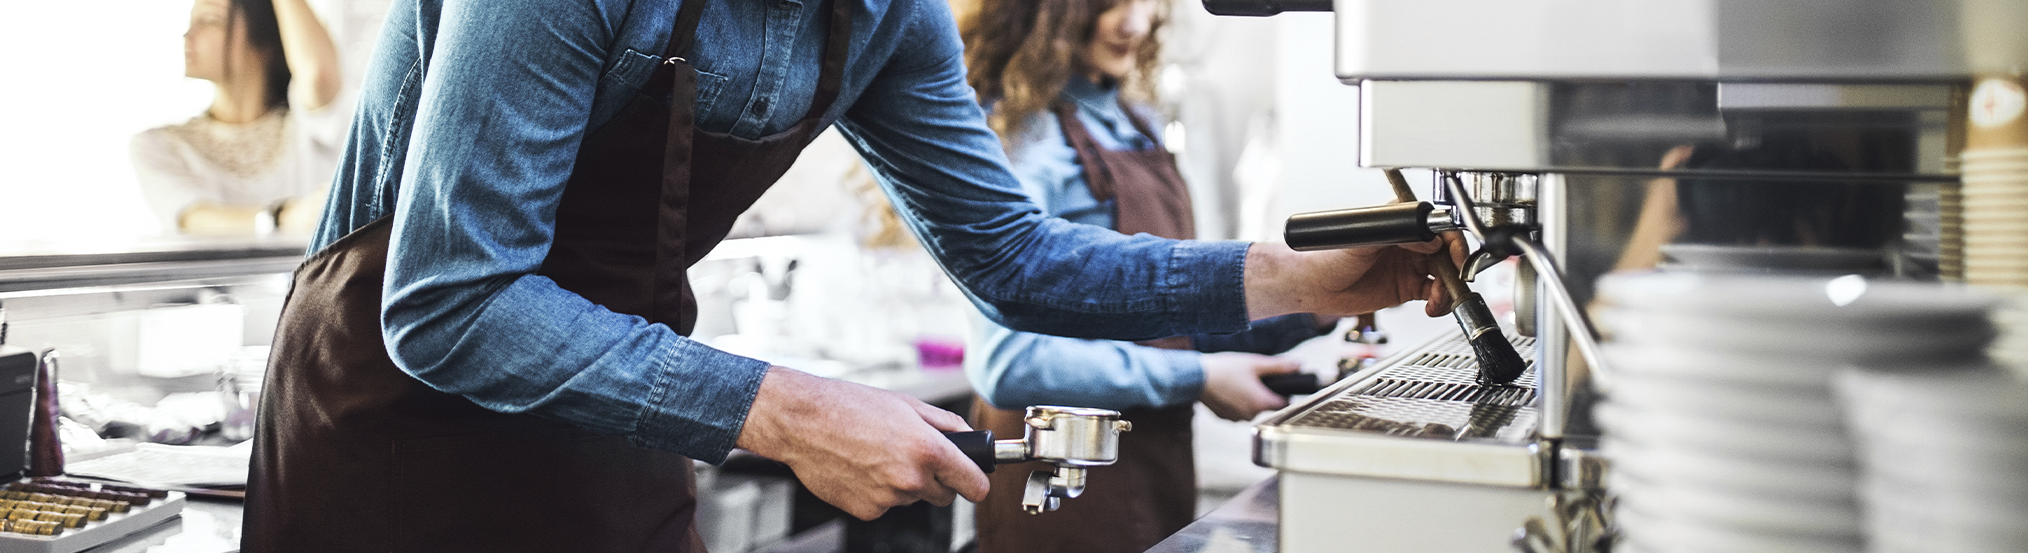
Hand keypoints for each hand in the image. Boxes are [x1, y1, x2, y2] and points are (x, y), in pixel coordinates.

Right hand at [735, 367, 989, 519]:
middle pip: (945, 496)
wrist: (802, 422)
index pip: (974, 485)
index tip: (973, 479)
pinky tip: (862, 467)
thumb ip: (946, 424)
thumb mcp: (907, 404)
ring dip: (904, 482)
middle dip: (938, 480)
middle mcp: (911, 479)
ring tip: (878, 454)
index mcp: (928, 450)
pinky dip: (879, 491)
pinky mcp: (867, 511)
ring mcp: (888, 499)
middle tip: (915, 456)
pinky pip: (886, 504)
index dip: (976, 481)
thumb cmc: (850, 407)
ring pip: (912, 498)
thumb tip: (969, 438)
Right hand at [1198, 353, 1298, 420]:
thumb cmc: (1225, 369)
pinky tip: (1227, 389)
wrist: (1195, 377)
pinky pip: (1235, 410)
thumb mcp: (1255, 363)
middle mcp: (1250, 415)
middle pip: (1266, 405)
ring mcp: (1235, 418)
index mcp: (1261, 403)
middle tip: (1252, 376)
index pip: (1284, 403)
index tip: (1276, 382)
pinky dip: (1234, 402)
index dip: (1283, 392)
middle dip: (1262, 392)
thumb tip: (1299, 365)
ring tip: (1237, 381)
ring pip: (1250, 408)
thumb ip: (1279, 366)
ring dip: (1248, 398)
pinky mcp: (1223, 417)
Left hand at [1244, 231, 1468, 319]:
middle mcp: (1410, 242)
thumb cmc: (1328, 255)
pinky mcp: (1407, 287)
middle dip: (1457, 269)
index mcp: (1400, 222)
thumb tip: (1431, 242)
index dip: (1453, 243)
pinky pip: (1435, 294)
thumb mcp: (1364, 240)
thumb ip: (1398, 236)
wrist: (1312, 286)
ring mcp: (1410, 265)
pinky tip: (1431, 307)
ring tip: (1437, 300)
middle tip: (1455, 283)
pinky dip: (1440, 302)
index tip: (1456, 259)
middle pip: (1449, 252)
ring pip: (1446, 275)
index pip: (1439, 227)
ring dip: (1450, 289)